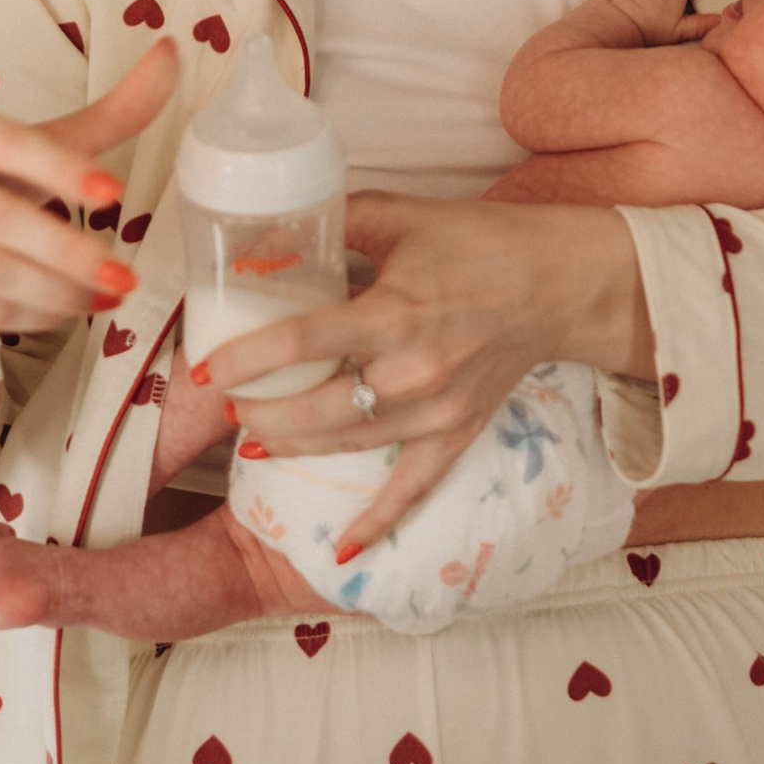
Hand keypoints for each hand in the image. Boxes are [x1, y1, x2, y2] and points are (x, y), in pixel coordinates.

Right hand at [0, 42, 178, 443]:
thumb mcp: (39, 143)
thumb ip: (109, 111)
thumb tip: (171, 52)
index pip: (7, 145)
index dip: (61, 169)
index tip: (117, 193)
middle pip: (0, 219)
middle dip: (71, 253)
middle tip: (127, 275)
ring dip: (59, 292)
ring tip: (110, 295)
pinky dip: (33, 315)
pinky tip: (70, 311)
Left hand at [192, 191, 653, 558]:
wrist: (560, 283)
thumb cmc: (479, 241)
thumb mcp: (403, 215)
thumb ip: (339, 220)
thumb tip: (275, 227)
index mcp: (395, 313)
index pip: (302, 344)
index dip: (245, 360)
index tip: (203, 369)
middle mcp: (414, 371)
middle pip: (316, 408)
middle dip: (261, 411)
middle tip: (227, 403)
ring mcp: (438, 411)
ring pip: (349, 444)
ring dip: (294, 444)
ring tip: (255, 437)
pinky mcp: (459, 433)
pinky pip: (415, 488)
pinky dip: (380, 520)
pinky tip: (343, 547)